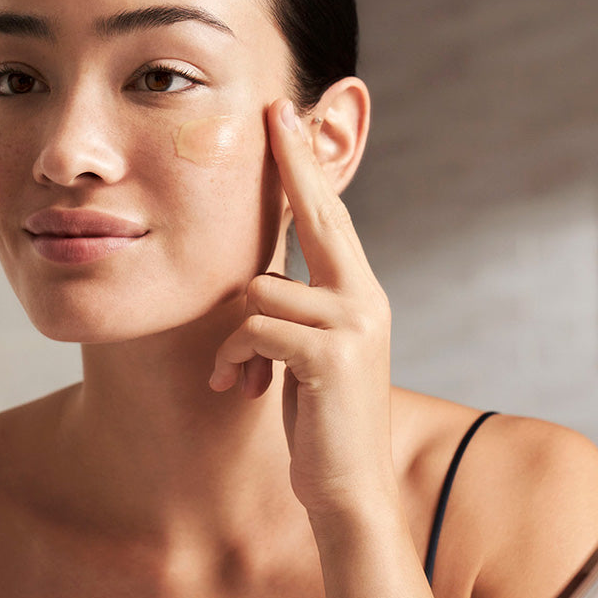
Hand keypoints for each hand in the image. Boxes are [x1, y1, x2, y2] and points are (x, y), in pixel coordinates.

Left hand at [210, 99, 393, 520]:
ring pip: (258, 290)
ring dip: (235, 337)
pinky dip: (232, 357)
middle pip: (319, 216)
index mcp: (360, 294)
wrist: (349, 489)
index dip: (308, 167)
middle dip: (294, 162)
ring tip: (241, 374)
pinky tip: (239, 386)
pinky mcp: (329, 354)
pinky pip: (253, 328)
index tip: (290, 117)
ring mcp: (352, 324)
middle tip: (275, 109)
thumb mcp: (311, 353)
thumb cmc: (320, 419)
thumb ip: (300, 308)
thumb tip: (262, 278)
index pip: (331, 217)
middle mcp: (365, 298)